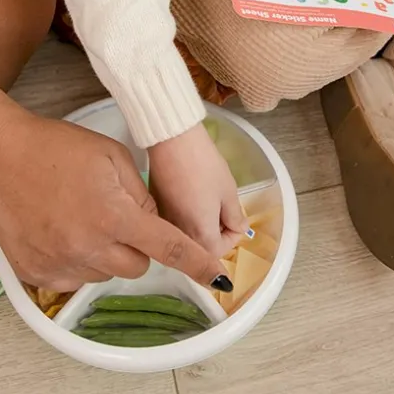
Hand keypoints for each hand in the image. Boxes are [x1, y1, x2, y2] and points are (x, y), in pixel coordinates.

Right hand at [0, 113, 231, 292]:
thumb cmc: (55, 146)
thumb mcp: (111, 156)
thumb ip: (141, 194)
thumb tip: (153, 223)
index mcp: (114, 216)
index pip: (169, 248)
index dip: (199, 265)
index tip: (218, 279)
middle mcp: (88, 248)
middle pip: (138, 267)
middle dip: (139, 245)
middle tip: (117, 213)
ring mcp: (60, 265)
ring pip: (106, 274)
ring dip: (107, 253)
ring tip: (82, 215)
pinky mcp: (36, 274)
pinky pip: (75, 278)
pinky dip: (79, 260)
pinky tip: (63, 229)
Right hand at [147, 123, 245, 257]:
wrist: (173, 140)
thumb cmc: (204, 165)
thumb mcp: (228, 191)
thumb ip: (235, 216)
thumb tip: (239, 227)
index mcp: (199, 236)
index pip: (219, 253)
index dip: (232, 236)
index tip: (235, 218)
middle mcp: (177, 235)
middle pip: (200, 249)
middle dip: (216, 234)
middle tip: (223, 209)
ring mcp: (163, 222)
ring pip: (186, 236)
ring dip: (200, 226)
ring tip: (207, 201)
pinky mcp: (154, 207)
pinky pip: (173, 222)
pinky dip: (185, 217)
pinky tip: (190, 196)